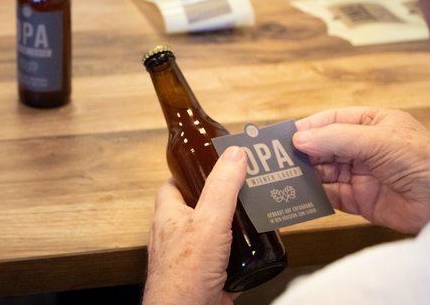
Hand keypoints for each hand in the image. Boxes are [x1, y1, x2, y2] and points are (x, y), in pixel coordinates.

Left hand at [143, 146, 246, 304]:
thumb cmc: (183, 276)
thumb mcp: (208, 222)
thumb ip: (222, 188)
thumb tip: (235, 154)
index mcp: (169, 215)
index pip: (174, 183)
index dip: (191, 171)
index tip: (213, 161)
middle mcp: (179, 234)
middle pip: (201, 205)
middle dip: (224, 196)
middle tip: (247, 184)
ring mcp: (195, 256)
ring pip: (217, 231)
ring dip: (237, 223)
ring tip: (259, 208)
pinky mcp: (211, 276)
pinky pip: (229, 257)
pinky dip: (244, 251)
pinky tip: (260, 245)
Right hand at [293, 107, 429, 233]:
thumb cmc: (423, 159)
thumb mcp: (377, 140)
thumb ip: (336, 139)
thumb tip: (300, 139)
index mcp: (370, 124)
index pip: (330, 121)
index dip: (307, 128)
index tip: (284, 136)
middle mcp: (363, 148)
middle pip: (324, 148)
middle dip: (302, 153)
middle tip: (277, 160)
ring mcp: (361, 175)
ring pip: (324, 172)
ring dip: (305, 175)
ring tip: (282, 178)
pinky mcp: (361, 201)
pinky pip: (331, 196)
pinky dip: (315, 196)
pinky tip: (300, 196)